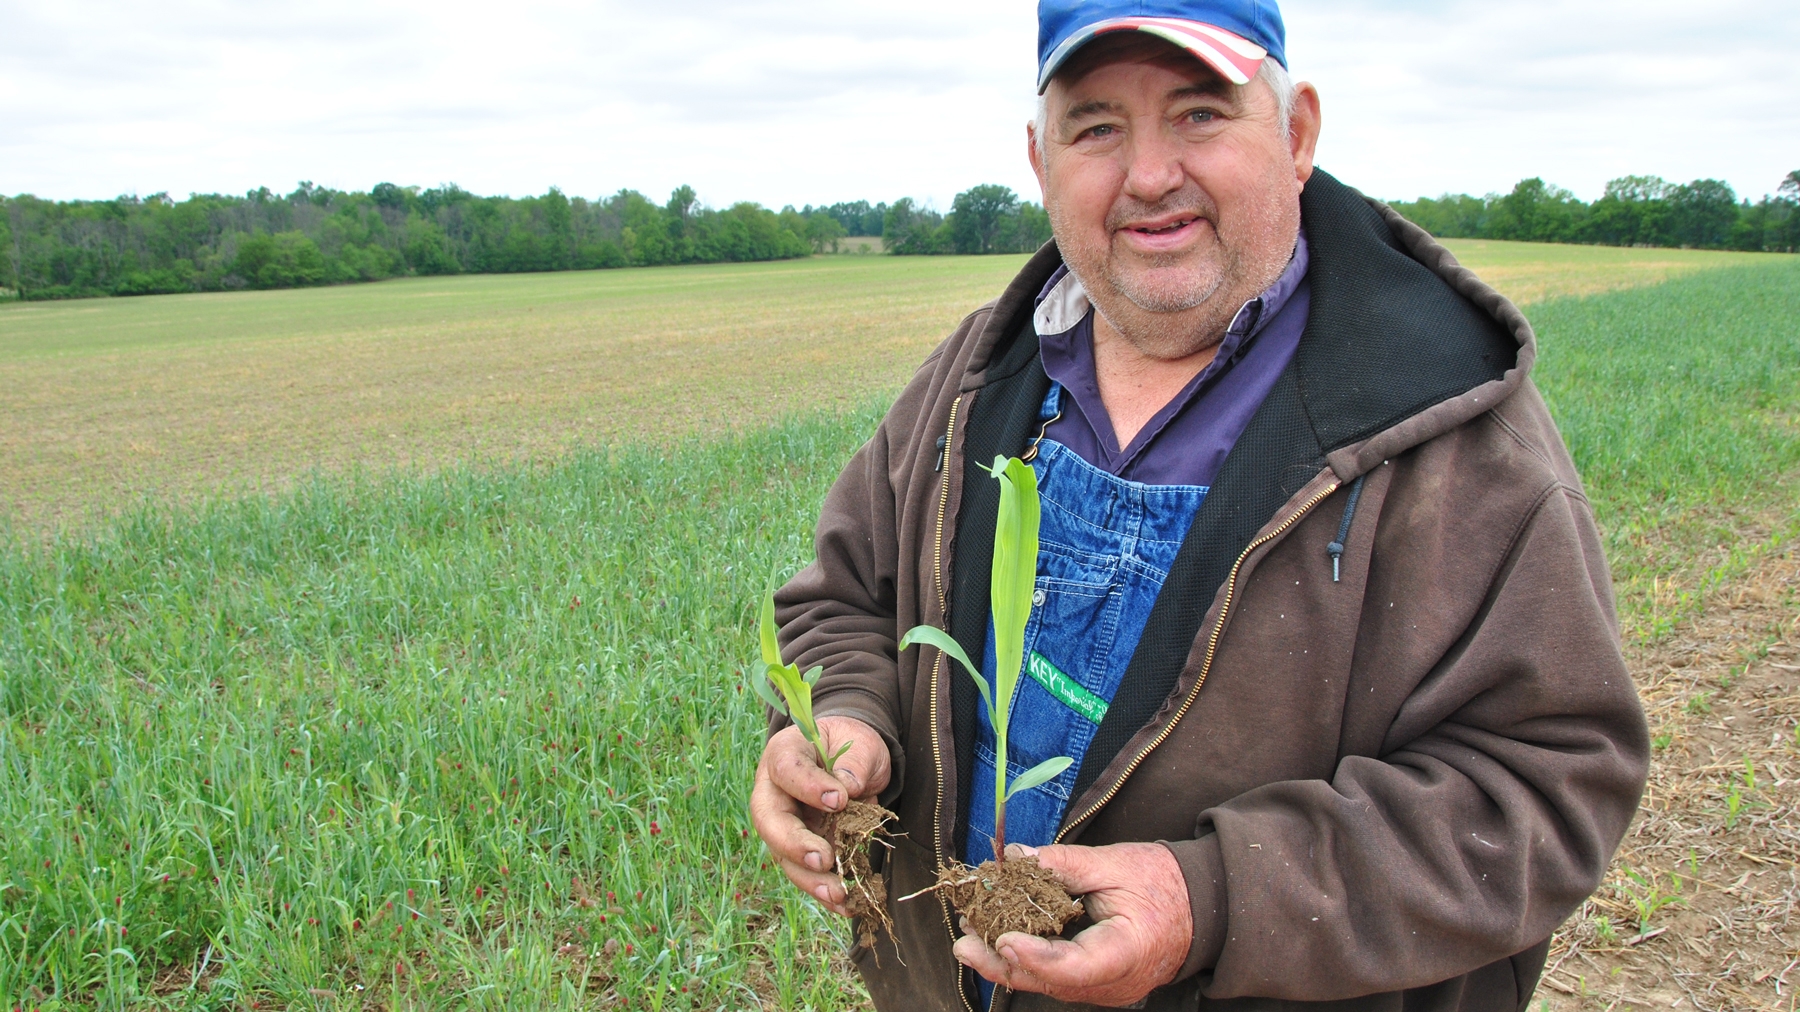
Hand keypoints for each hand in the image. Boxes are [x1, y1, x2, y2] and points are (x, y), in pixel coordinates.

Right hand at [748, 715, 889, 915]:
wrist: (855, 761)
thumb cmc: (853, 744)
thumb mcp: (862, 743)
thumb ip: (855, 762)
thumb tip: (847, 789)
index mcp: (785, 753)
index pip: (785, 769)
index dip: (806, 785)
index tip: (838, 799)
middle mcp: (775, 792)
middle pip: (770, 820)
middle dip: (793, 844)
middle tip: (821, 859)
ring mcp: (786, 824)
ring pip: (785, 856)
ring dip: (810, 879)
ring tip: (838, 893)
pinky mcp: (801, 849)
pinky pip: (807, 874)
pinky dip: (825, 891)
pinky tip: (846, 905)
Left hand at [953, 842, 1191, 1006]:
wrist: (1199, 907)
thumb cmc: (1161, 884)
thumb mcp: (1114, 863)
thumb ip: (1062, 864)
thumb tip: (1014, 857)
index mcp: (1125, 952)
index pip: (1075, 966)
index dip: (1035, 957)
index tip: (1003, 939)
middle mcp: (1112, 983)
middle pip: (1049, 982)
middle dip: (1001, 963)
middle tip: (963, 942)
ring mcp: (1103, 989)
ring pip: (1047, 984)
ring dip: (1006, 961)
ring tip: (968, 936)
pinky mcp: (1094, 984)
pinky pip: (1055, 977)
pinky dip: (1026, 959)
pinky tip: (997, 938)